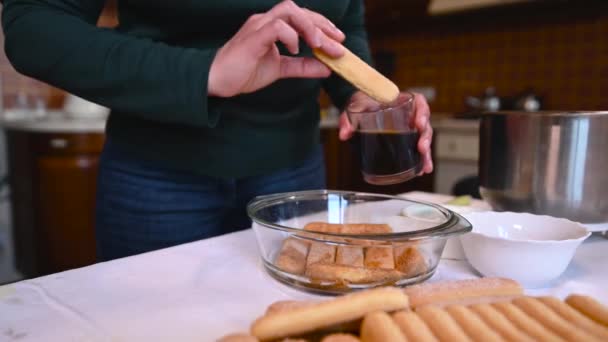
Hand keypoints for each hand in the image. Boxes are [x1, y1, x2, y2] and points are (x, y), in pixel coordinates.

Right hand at [208, 0, 344, 97]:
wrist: (217, 80)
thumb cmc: (243, 72)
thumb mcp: (280, 69)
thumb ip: (302, 66)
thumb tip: (327, 68)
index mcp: (272, 26)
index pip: (302, 18)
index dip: (322, 26)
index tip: (338, 41)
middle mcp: (266, 20)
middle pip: (300, 10)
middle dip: (322, 25)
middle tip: (338, 42)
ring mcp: (259, 25)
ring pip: (289, 11)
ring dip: (309, 26)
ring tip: (320, 45)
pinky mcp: (253, 36)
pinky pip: (276, 26)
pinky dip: (290, 36)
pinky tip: (295, 49)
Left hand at [338, 91, 433, 173]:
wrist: (358, 107)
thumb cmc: (360, 104)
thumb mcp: (352, 108)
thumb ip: (347, 120)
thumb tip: (345, 134)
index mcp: (400, 101)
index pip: (418, 102)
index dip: (423, 112)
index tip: (419, 123)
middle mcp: (408, 114)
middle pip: (424, 124)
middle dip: (425, 137)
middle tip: (421, 148)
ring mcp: (408, 127)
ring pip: (423, 139)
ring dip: (425, 153)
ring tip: (424, 167)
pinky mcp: (405, 139)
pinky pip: (416, 148)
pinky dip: (420, 160)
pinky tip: (421, 171)